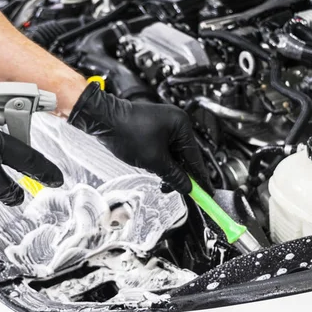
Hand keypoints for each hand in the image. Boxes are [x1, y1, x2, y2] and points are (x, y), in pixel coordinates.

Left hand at [68, 82, 212, 193]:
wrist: (103, 119)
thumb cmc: (126, 131)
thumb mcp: (154, 160)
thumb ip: (173, 176)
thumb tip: (187, 186)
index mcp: (181, 125)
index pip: (195, 157)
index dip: (200, 178)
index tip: (207, 192)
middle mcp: (175, 122)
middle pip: (185, 156)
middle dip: (181, 175)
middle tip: (180, 190)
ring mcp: (164, 125)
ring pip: (173, 154)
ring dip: (169, 169)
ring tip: (163, 182)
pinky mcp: (153, 129)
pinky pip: (164, 149)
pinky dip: (161, 162)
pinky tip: (157, 171)